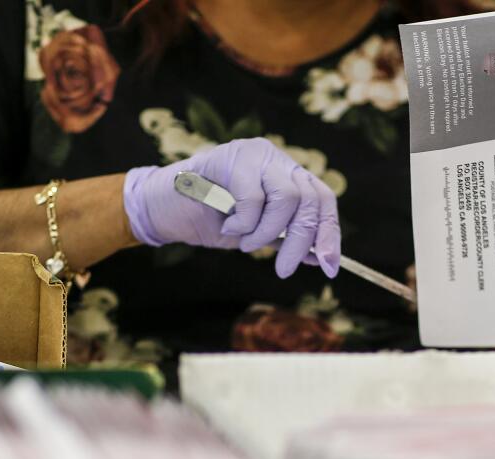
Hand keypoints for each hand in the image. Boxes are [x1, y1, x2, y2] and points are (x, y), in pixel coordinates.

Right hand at [123, 137, 340, 279]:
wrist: (163, 211)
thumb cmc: (209, 221)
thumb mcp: (255, 235)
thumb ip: (285, 239)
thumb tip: (320, 257)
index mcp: (285, 175)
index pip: (322, 200)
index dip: (329, 233)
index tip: (331, 266)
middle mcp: (275, 159)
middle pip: (310, 199)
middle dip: (301, 241)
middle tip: (282, 269)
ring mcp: (255, 154)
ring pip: (287, 198)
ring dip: (266, 232)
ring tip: (244, 241)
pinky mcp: (232, 156)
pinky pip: (254, 197)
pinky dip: (243, 222)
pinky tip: (227, 225)